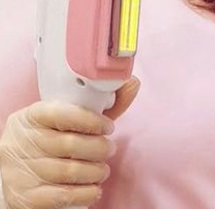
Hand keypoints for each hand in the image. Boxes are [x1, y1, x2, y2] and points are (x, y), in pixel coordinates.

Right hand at [0, 77, 139, 208]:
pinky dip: (85, 193)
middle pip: (70, 144)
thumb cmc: (51, 138)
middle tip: (110, 149)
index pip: (63, 113)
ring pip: (69, 171)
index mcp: (32, 116)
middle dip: (99, 148)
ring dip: (95, 171)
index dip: (92, 120)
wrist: (16, 171)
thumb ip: (103, 103)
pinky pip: (61, 196)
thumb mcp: (70, 118)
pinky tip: (94, 188)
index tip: (109, 127)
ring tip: (103, 169)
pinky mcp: (24, 197)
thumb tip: (132, 83)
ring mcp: (21, 171)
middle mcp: (22, 142)